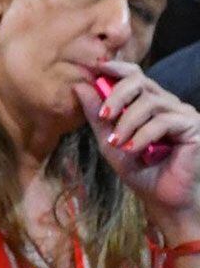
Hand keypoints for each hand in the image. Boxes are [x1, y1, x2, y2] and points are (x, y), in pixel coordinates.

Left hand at [75, 62, 199, 231]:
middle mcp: (167, 103)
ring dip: (127, 123)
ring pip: (150, 102)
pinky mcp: (193, 127)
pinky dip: (143, 135)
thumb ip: (96, 115)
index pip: (134, 74)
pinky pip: (163, 121)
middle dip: (116, 95)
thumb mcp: (109, 141)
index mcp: (147, 102)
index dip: (115, 67)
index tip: (96, 68)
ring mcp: (182, 113)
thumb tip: (78, 86)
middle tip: (103, 116)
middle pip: (140, 81)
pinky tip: (133, 150)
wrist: (163, 200)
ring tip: (117, 144)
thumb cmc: (139, 171)